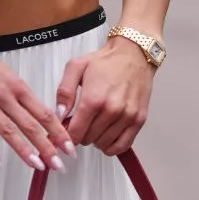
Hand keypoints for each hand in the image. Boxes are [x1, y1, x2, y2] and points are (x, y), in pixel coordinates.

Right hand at [0, 39, 73, 171]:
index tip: (68, 145)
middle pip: (31, 125)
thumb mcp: (7, 73)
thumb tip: (31, 110)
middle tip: (58, 163)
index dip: (59, 131)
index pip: (44, 112)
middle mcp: (5, 95)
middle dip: (48, 147)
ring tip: (36, 164)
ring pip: (9, 130)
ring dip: (24, 150)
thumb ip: (18, 93)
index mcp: (17, 86)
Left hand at [56, 36, 154, 156]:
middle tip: (81, 123)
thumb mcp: (76, 67)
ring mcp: (127, 116)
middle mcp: (112, 110)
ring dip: (96, 139)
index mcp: (94, 98)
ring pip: (103, 144)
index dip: (67, 134)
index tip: (67, 129)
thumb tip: (59, 114)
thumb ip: (64, 92)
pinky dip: (112, 145)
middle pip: (88, 139)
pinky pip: (122, 145)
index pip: (75, 132)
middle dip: (81, 134)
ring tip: (95, 125)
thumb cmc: (106, 61)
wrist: (133, 54)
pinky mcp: (139, 120)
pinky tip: (107, 135)